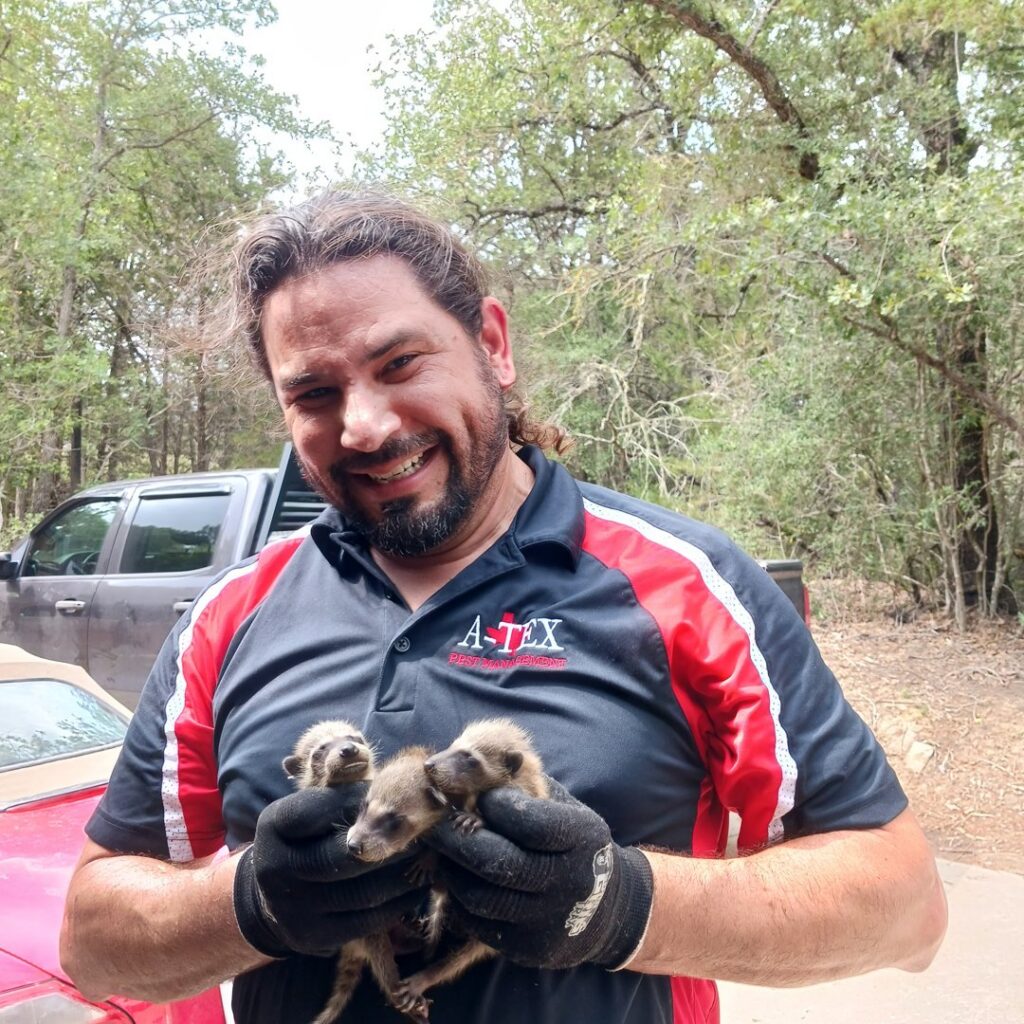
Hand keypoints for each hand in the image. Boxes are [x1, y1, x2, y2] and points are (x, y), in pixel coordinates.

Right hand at [233, 783, 426, 957]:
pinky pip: (367, 920)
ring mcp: (292, 909)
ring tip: (428, 858)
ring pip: (363, 892)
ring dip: (404, 874)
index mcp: (274, 825)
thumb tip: (396, 786)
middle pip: (347, 855)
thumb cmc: (311, 837)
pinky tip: (417, 886)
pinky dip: (400, 903)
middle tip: (424, 831)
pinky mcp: (314, 938)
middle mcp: (274, 868)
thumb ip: (347, 793)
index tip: (391, 799)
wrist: (278, 896)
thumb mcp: (315, 807)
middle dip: (393, 842)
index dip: (363, 804)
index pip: (324, 809)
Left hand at [424, 780, 652, 969]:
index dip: (494, 805)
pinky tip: (455, 878)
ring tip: (440, 851)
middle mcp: (569, 880)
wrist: (606, 908)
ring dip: (450, 870)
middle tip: (433, 823)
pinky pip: (477, 923)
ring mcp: (548, 919)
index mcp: (581, 836)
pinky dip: (458, 898)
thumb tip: (466, 762)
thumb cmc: (571, 842)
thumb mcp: (562, 806)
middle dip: (455, 838)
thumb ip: (523, 786)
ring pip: (480, 895)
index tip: (478, 796)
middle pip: (497, 861)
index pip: (527, 821)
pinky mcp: (528, 947)